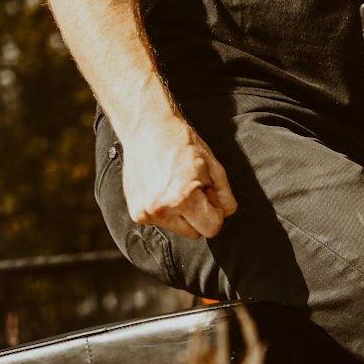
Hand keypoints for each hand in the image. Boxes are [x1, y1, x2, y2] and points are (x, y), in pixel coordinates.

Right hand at [120, 117, 237, 239]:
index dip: (217, 213)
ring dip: (183, 214)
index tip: (212, 196)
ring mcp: (145, 213)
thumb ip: (224, 194)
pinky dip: (167, 210)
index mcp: (183, 198)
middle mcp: (161, 209)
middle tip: (196, 189)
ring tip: (179, 187)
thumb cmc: (184, 144)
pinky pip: (161, 223)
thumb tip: (227, 213)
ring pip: (178, 229)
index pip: (212, 228)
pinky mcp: (136, 213)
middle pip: (195, 233)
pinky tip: (164, 188)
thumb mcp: (214, 166)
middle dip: (200, 216)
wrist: (148, 130)